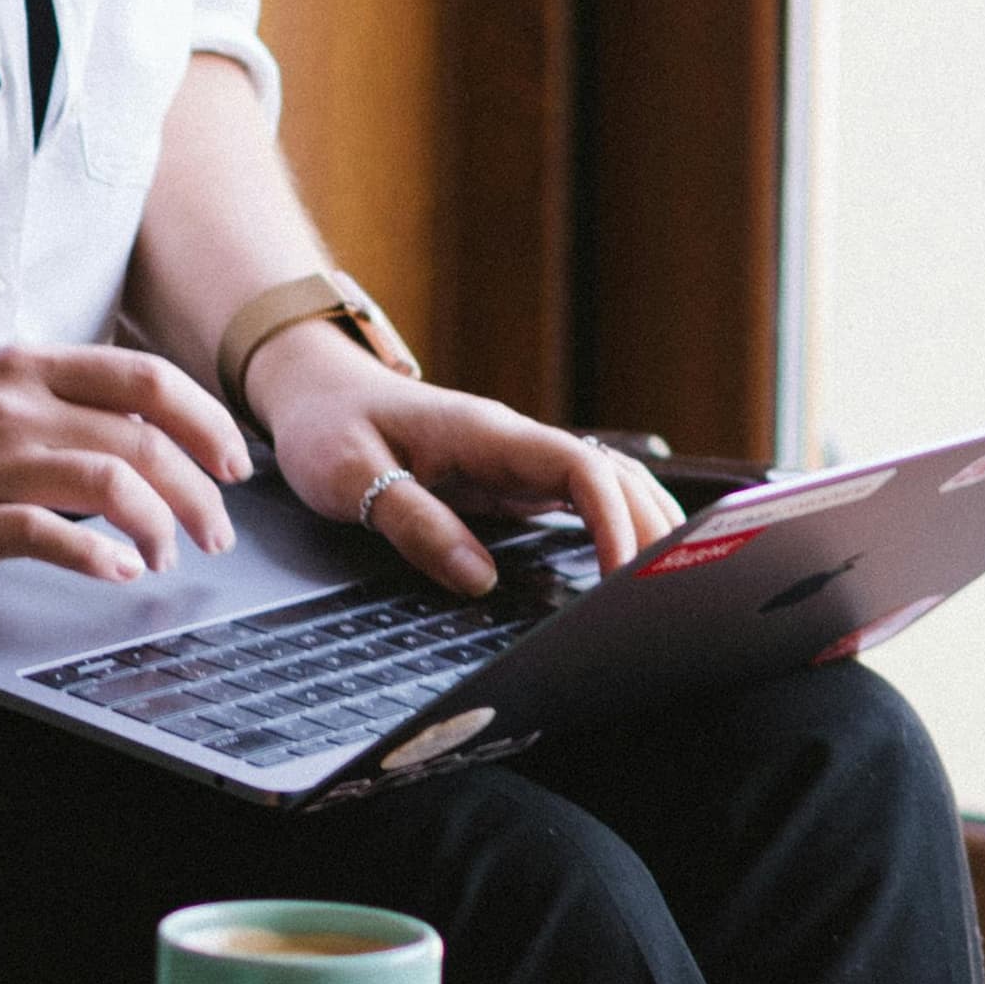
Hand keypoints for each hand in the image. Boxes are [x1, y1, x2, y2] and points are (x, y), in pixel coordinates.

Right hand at [0, 343, 254, 583]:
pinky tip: (119, 573)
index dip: (207, 421)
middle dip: (200, 492)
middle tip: (216, 531)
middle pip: (146, 440)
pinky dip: (101, 558)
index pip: (148, 379)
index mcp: (29, 364)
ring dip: (161, 527)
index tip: (234, 463)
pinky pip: (55, 537)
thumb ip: (62, 400)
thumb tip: (141, 435)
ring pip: (115, 485)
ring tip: (168, 556)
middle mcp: (18, 405)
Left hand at [246, 332, 683, 597]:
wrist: (315, 389)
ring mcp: (517, 460)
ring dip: (644, 524)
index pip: (580, 468)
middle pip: (614, 476)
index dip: (613, 521)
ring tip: (669, 581)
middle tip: (668, 594)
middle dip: (650, 530)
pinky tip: (632, 558)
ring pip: (607, 483)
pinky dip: (615, 524)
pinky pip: (580, 498)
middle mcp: (515, 442)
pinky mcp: (509, 479)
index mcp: (487, 434)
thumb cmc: (327, 427)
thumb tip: (477, 577)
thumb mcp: (351, 475)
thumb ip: (413, 522)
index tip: (620, 575)